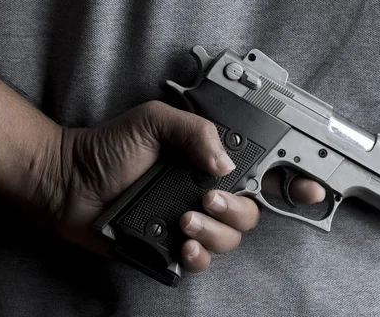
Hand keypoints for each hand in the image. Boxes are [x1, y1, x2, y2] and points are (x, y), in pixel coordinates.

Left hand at [38, 100, 324, 271]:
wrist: (71, 183)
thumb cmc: (109, 148)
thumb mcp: (154, 121)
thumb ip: (195, 131)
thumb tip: (225, 164)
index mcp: (207, 159)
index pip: (260, 169)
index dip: (290, 179)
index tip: (308, 186)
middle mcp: (206, 190)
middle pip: (251, 211)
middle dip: (237, 209)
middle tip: (208, 198)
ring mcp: (192, 218)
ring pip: (231, 237)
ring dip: (215, 231)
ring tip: (185, 219)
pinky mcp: (173, 245)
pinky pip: (203, 259)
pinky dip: (199, 255)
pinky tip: (182, 242)